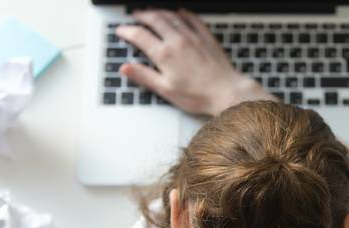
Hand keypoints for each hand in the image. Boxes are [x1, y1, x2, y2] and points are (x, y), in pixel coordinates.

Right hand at [116, 9, 273, 114]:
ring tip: (152, 12)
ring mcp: (193, 37)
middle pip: (154, 19)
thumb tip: (126, 69)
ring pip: (172, 16)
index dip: (127, 31)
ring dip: (159, 11)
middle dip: (142, 15)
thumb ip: (144, 76)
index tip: (121, 30)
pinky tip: (179, 12)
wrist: (226, 92)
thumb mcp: (166, 90)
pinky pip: (192, 18)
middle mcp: (177, 41)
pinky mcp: (206, 37)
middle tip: (135, 15)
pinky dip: (182, 13)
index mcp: (164, 55)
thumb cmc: (198, 95)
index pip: (139, 35)